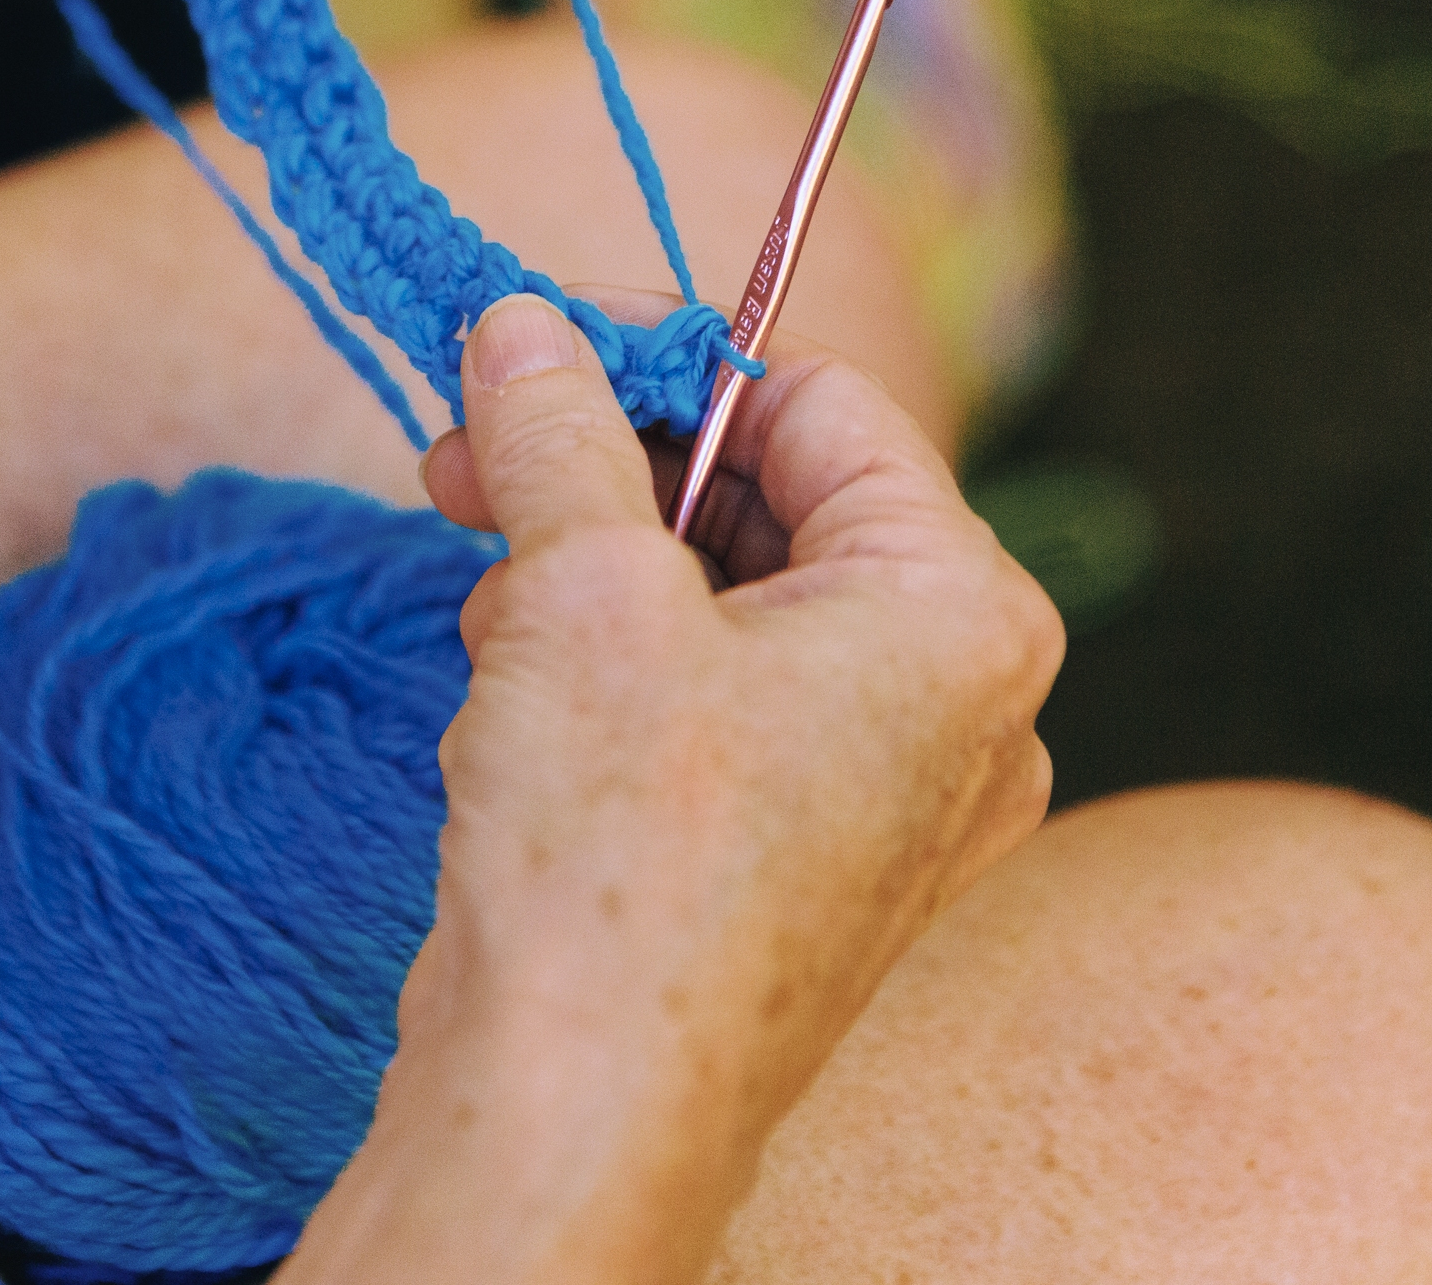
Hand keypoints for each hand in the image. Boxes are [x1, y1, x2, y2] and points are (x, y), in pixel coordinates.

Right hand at [288, 292, 1059, 1283]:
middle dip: (612, 470)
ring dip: (597, 568)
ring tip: (489, 603)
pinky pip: (724, 699)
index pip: (822, 404)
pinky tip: (518, 687)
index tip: (534, 348)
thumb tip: (520, 322)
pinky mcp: (809, 856)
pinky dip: (619, 665)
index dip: (667, 361)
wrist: (576, 1110)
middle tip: (468, 456)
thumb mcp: (578, 587)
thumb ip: (558, 429)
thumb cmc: (618, 850)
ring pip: (736, 600)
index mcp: (963, 611)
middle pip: (779, 499)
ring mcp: (890, 791)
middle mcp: (960, 700)